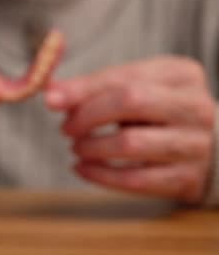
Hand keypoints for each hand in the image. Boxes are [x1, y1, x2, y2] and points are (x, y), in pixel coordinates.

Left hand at [45, 56, 214, 202]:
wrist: (209, 151)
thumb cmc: (159, 115)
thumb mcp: (136, 90)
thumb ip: (95, 88)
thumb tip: (51, 92)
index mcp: (180, 74)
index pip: (123, 76)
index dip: (83, 88)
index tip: (51, 100)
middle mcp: (194, 106)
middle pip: (130, 101)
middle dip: (88, 116)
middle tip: (67, 128)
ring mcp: (195, 144)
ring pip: (130, 143)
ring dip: (92, 147)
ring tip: (77, 148)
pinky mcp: (188, 179)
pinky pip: (135, 179)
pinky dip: (100, 175)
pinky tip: (82, 168)